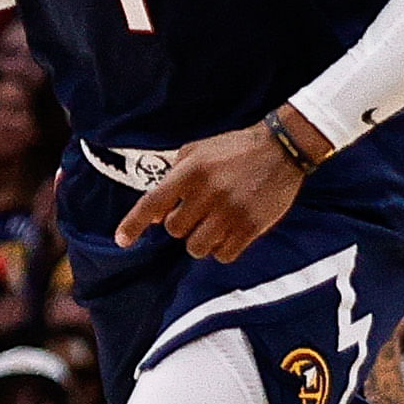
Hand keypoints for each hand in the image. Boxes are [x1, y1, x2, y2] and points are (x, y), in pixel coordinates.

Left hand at [116, 117, 312, 262]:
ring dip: (201, 241)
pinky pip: (224, 255)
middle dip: (182, 225)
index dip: (133, 224)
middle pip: (175, 230)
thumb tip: (153, 218)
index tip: (122, 241)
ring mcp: (231, 211)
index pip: (152, 203)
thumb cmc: (233, 149)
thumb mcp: (195, 152)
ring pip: (197, 247)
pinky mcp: (252, 226)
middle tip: (198, 213)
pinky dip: (222, 250)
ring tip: (212, 226)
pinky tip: (229, 234)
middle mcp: (208, 193)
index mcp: (190, 173)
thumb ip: (171, 180)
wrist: (281, 148)